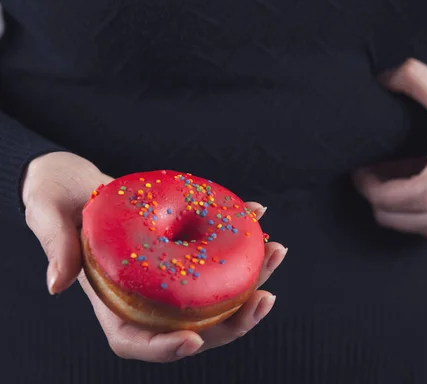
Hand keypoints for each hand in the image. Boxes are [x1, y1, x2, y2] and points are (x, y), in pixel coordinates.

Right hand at [22, 152, 286, 361]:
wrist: (76, 181)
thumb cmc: (56, 200)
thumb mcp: (46, 214)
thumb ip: (55, 247)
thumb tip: (57, 285)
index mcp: (112, 302)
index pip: (137, 341)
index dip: (166, 348)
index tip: (194, 339)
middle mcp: (147, 296)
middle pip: (194, 325)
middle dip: (234, 320)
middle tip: (266, 298)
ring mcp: (169, 276)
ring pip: (216, 293)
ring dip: (252, 277)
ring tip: (277, 250)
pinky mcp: (183, 250)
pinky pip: (216, 252)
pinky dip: (241, 236)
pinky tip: (259, 213)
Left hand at [355, 59, 426, 242]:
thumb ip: (414, 79)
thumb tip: (384, 77)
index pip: (380, 199)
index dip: (364, 181)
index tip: (362, 165)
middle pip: (388, 218)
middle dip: (377, 194)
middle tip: (377, 169)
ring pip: (408, 226)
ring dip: (398, 204)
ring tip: (401, 174)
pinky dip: (420, 211)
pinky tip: (426, 183)